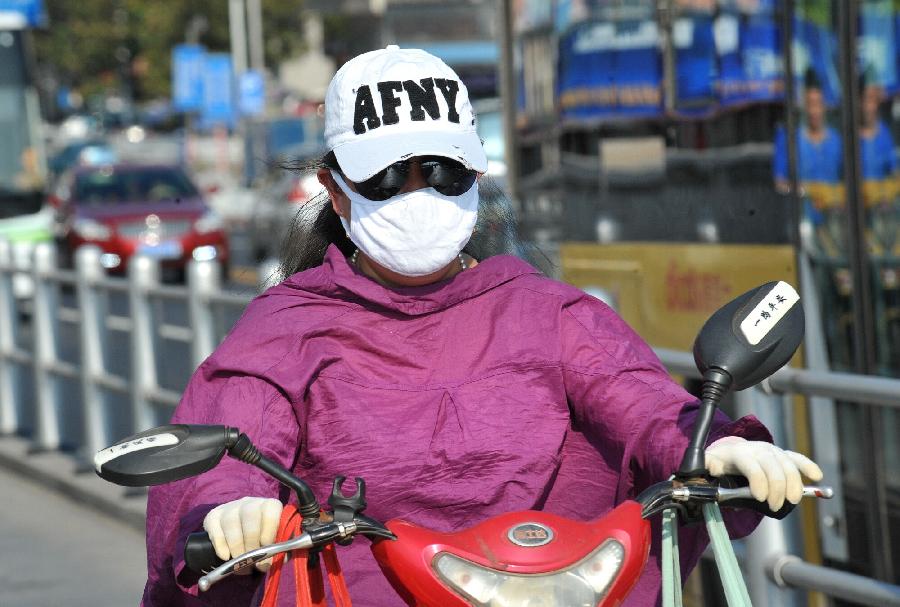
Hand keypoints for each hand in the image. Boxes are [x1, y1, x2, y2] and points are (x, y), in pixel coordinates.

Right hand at [203, 497, 282, 572]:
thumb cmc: (264, 541)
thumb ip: (284, 547)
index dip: (269, 530)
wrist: (242, 537)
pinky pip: (214, 526)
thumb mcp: (277, 543)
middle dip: (251, 543)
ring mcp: (231, 507)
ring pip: (231, 521)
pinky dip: (220, 544)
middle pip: (250, 515)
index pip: (271, 510)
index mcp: (270, 505)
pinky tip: (225, 556)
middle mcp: (250, 502)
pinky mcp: (214, 515)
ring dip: (236, 546)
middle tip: (252, 562)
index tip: (267, 549)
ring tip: (240, 562)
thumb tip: (285, 555)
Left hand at [705, 437, 822, 510]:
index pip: (751, 465)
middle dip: (777, 487)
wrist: (729, 452)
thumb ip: (705, 468)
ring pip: (787, 464)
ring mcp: (772, 451)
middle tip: (775, 506)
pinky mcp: (782, 455)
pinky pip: (797, 458)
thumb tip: (707, 473)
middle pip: (773, 465)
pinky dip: (807, 466)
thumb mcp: (707, 466)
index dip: (758, 480)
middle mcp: (757, 450)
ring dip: (794, 483)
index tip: (759, 497)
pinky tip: (817, 476)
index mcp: (738, 453)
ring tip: (792, 500)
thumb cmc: (719, 463)